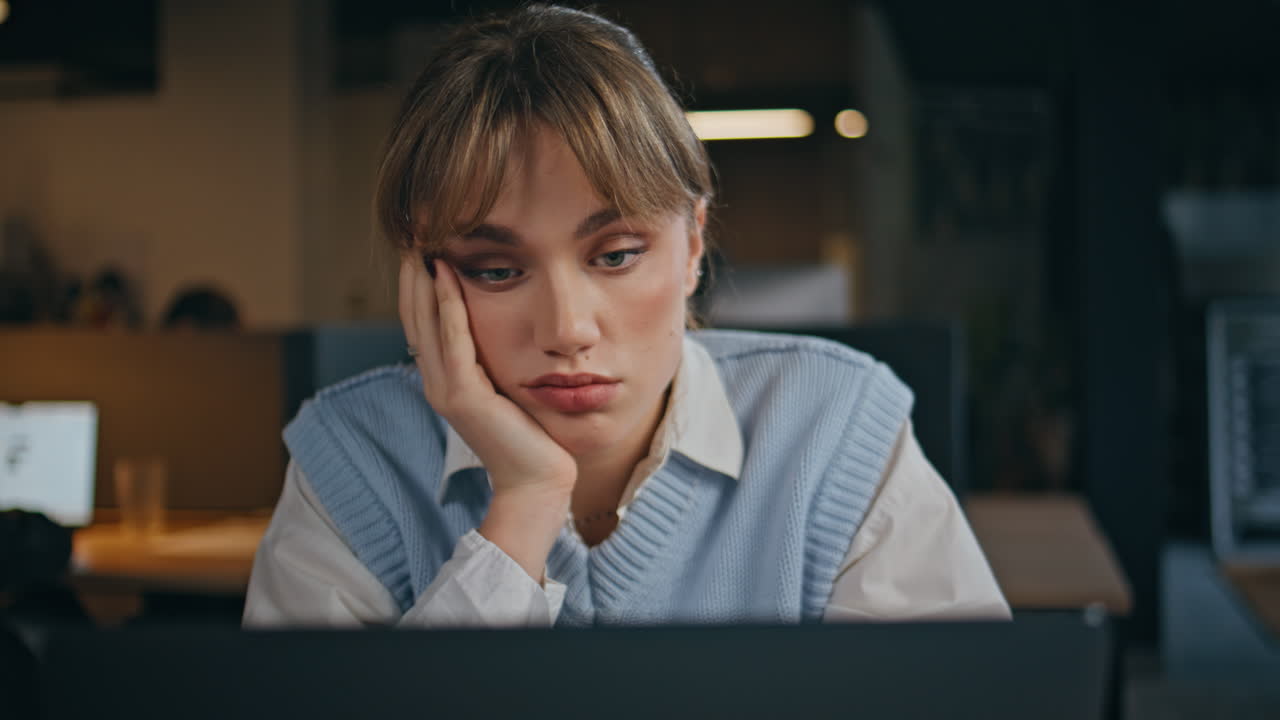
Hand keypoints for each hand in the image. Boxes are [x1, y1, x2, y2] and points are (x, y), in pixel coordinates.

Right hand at [398, 254, 576, 495]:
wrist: (538, 482)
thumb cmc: (533, 436)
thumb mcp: (508, 387)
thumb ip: (496, 360)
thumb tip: (504, 325)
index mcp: (446, 379)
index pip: (423, 323)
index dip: (418, 285)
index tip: (423, 245)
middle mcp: (437, 382)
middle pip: (414, 317)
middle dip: (412, 275)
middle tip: (413, 232)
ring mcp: (446, 390)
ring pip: (425, 324)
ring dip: (421, 281)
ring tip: (421, 244)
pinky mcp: (463, 397)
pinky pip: (453, 341)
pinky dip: (447, 306)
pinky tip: (446, 276)